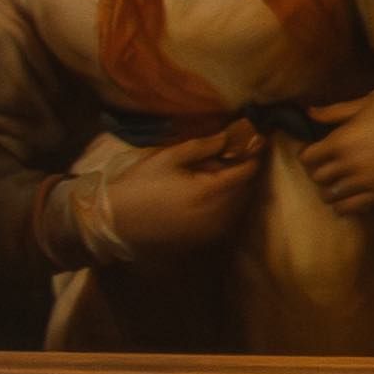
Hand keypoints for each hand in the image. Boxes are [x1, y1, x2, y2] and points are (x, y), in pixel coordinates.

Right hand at [108, 131, 263, 254]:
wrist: (116, 220)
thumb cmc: (139, 185)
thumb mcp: (167, 158)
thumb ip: (202, 146)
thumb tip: (228, 136)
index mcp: (209, 191)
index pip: (246, 171)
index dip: (253, 153)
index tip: (256, 139)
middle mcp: (217, 213)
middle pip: (246, 187)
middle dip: (242, 169)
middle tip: (232, 153)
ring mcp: (211, 228)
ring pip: (238, 203)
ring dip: (234, 187)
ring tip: (215, 173)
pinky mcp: (204, 237)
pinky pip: (226, 216)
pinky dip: (225, 203)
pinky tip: (206, 194)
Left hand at [290, 99, 373, 215]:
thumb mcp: (366, 103)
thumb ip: (334, 112)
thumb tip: (309, 112)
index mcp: (341, 141)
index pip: (308, 158)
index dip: (308, 155)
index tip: (313, 154)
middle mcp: (349, 164)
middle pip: (318, 178)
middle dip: (318, 173)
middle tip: (325, 168)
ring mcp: (365, 181)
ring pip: (331, 196)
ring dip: (330, 191)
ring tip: (335, 185)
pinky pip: (353, 208)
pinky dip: (345, 206)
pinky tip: (347, 200)